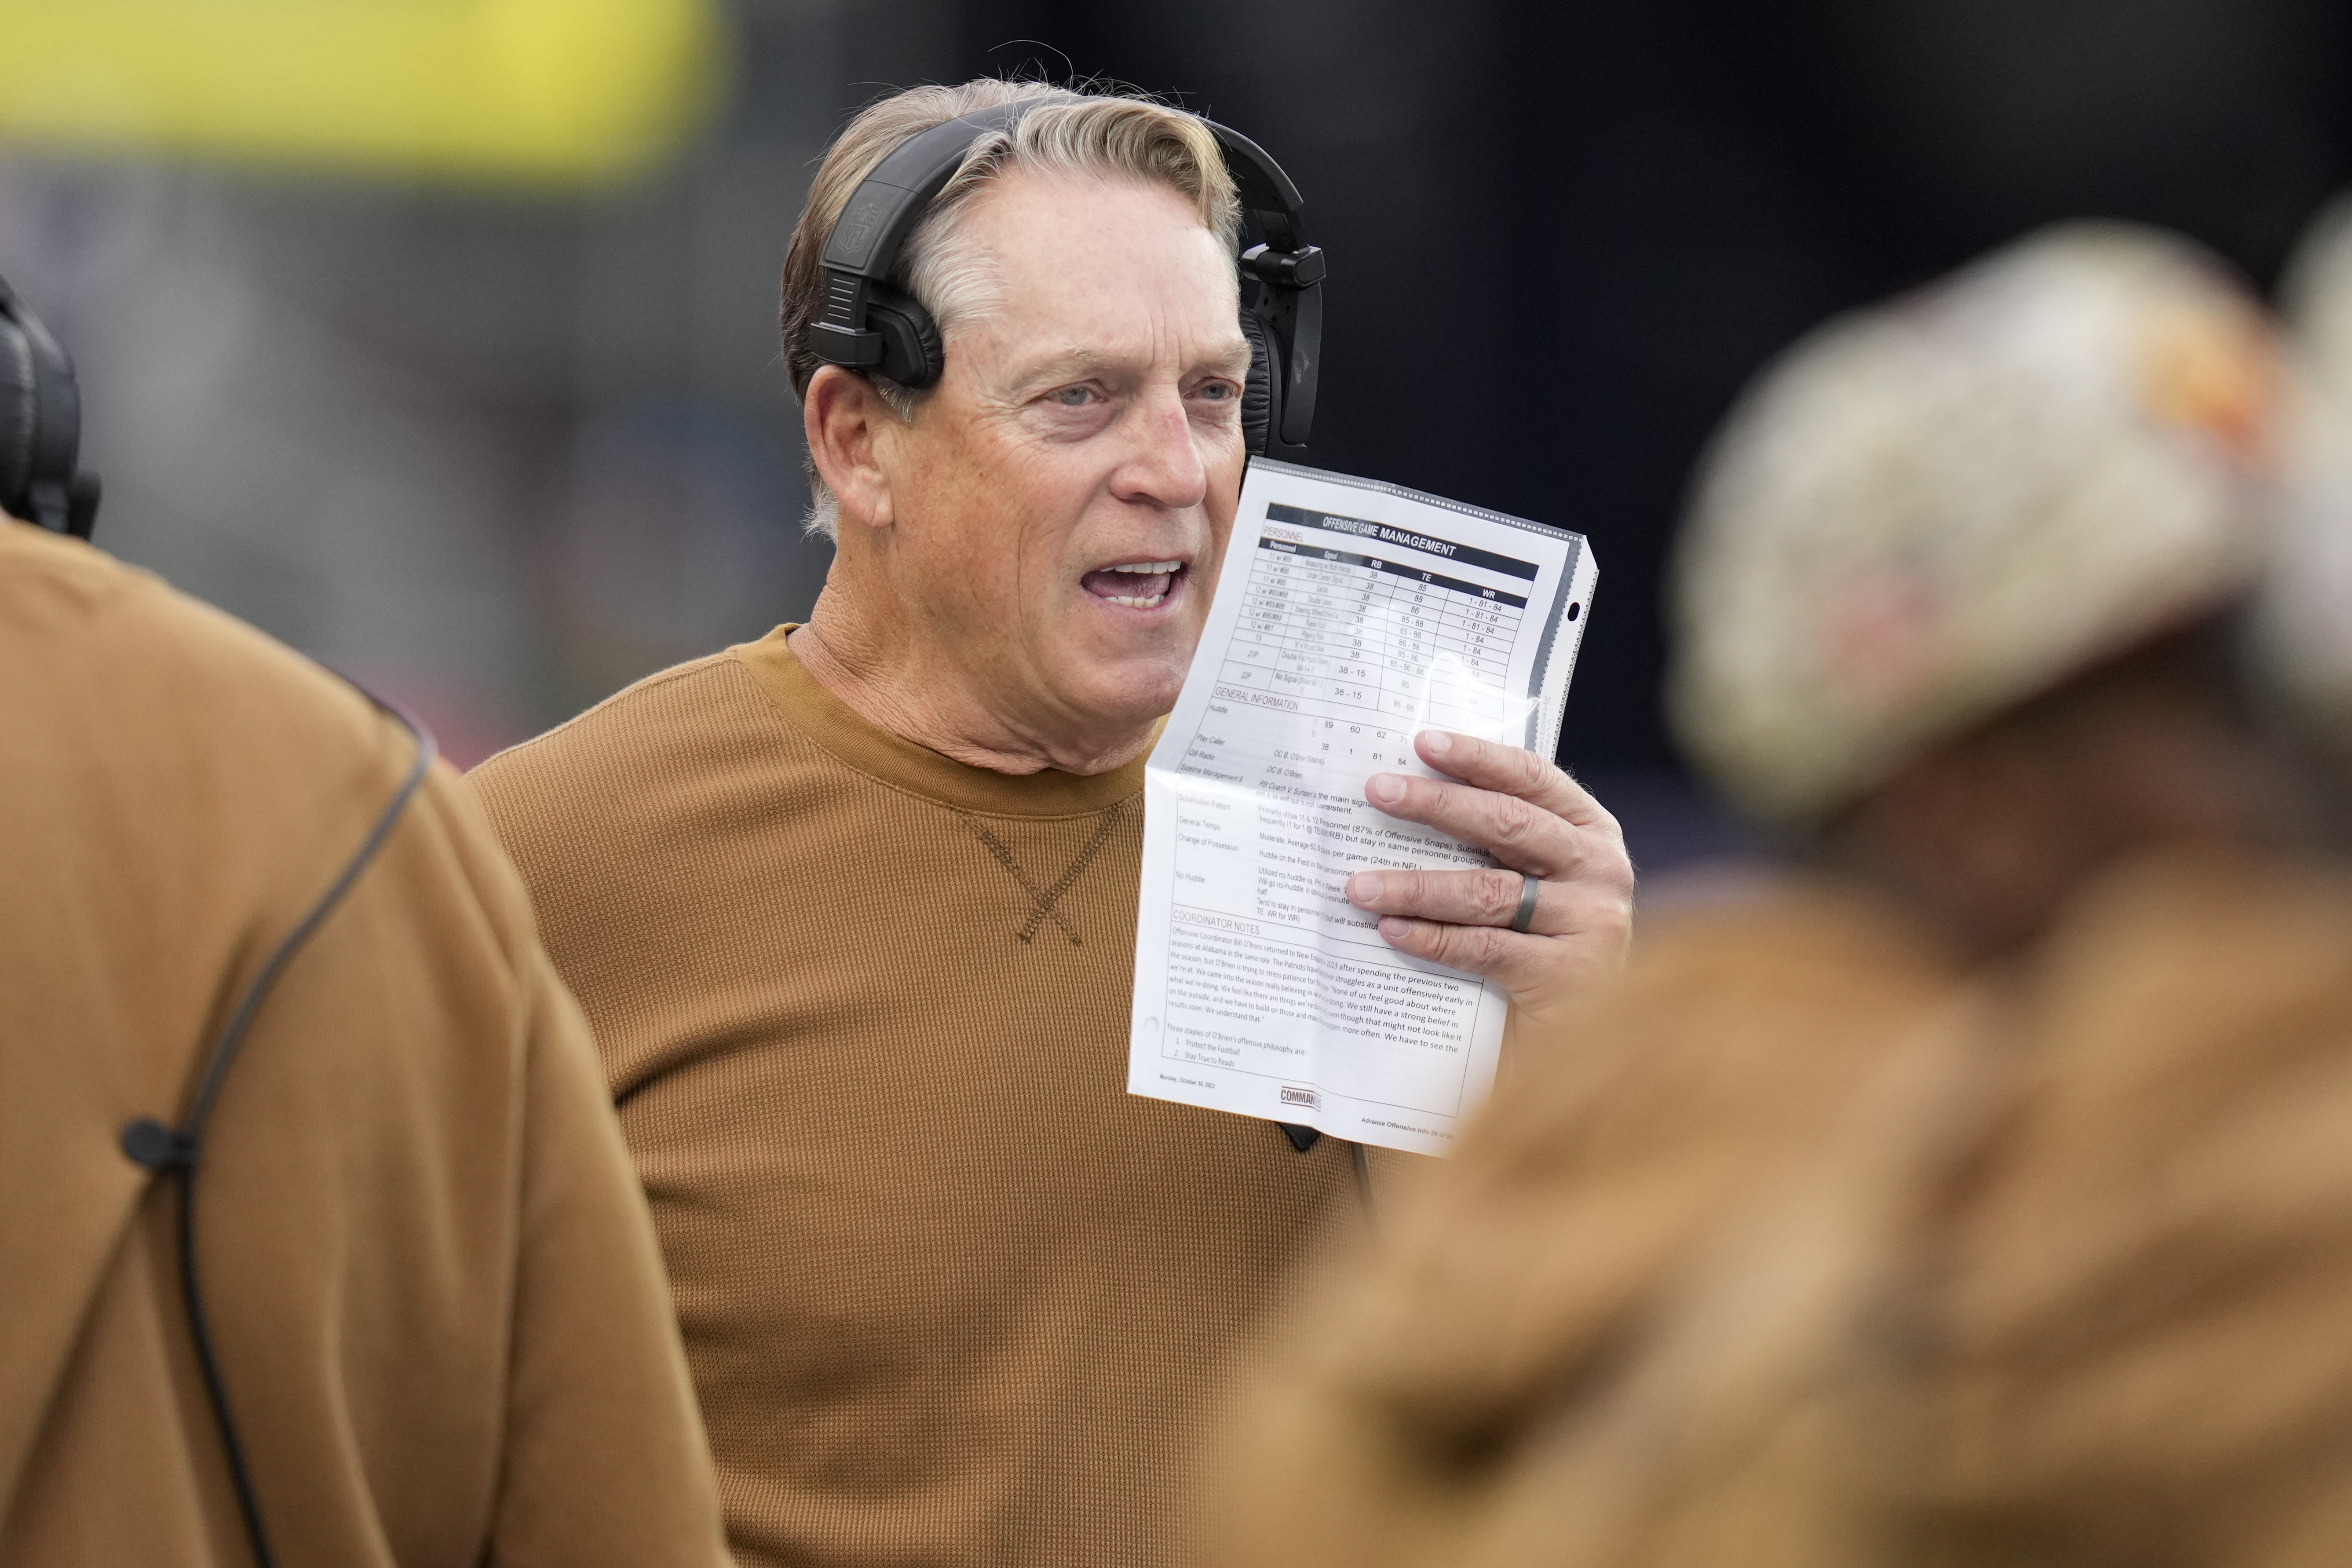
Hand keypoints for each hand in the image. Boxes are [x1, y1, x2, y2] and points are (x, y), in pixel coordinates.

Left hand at [1344, 730, 1633, 1027]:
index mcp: (1591, 833)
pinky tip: (1389, 930)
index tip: (1423, 743)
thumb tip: (1411, 798)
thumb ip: (1497, 846)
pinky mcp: (1568, 976)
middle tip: (1377, 791)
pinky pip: (1484, 948)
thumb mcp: (1534, 885)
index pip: (1533, 779)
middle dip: (1435, 804)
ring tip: (1359, 883)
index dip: (1478, 758)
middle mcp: (1600, 870)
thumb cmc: (1545, 949)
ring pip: (1488, 891)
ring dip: (1415, 885)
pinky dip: (1432, 938)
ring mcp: (1591, 923)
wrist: (1588, 1038)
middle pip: (1507, 825)